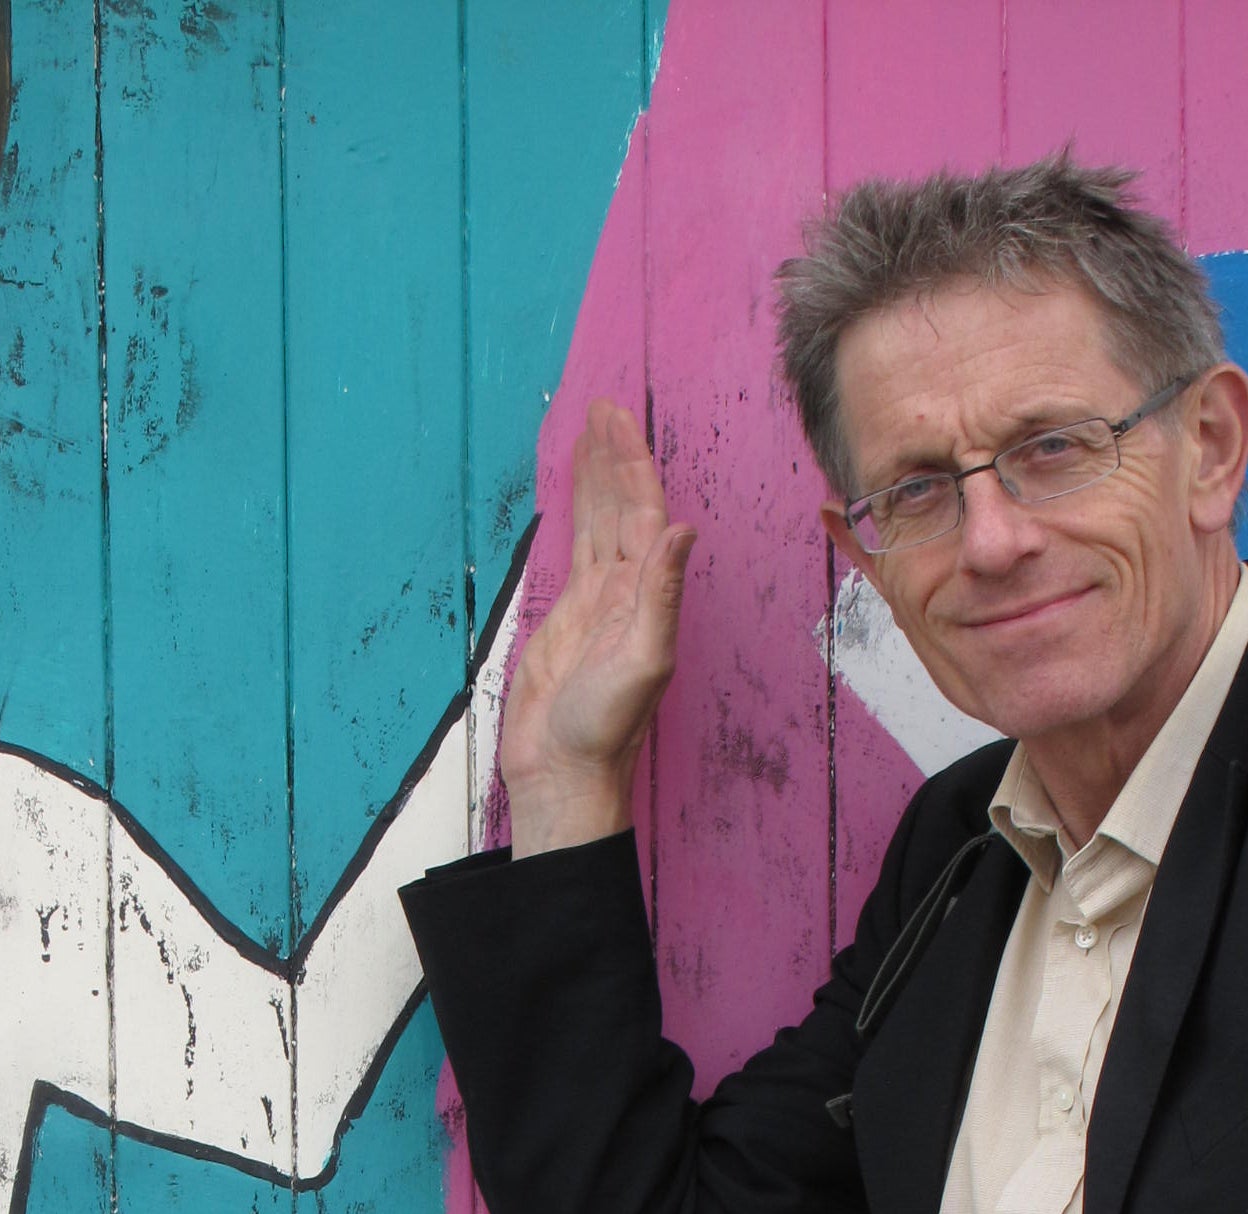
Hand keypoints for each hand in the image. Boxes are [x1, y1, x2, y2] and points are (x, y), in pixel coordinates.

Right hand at [501, 398, 695, 856]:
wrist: (565, 771)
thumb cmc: (605, 730)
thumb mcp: (642, 660)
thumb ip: (661, 595)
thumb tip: (682, 530)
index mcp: (648, 594)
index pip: (642, 512)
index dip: (630, 463)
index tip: (616, 420)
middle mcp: (627, 590)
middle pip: (622, 507)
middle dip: (613, 456)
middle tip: (601, 408)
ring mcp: (597, 601)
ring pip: (600, 523)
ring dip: (596, 478)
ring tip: (588, 432)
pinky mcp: (568, 618)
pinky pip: (577, 549)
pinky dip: (577, 515)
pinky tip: (577, 495)